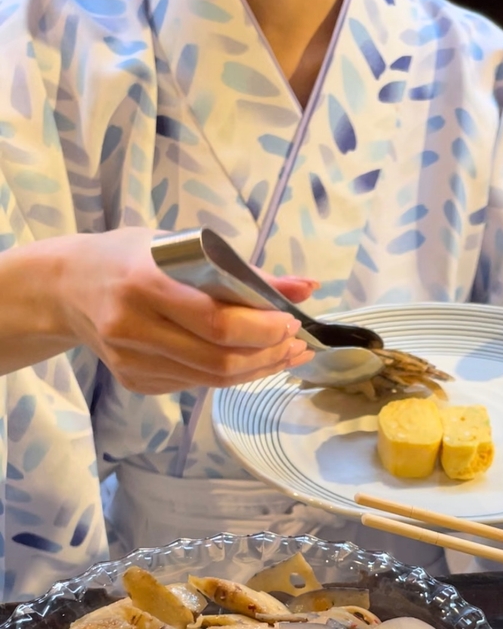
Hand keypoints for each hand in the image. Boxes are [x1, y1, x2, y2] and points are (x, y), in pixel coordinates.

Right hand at [56, 228, 314, 393]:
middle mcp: (132, 327)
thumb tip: (307, 287)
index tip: (292, 321)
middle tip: (297, 343)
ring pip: (211, 379)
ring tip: (286, 353)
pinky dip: (231, 374)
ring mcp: (130, 361)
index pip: (216, 322)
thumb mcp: (183, 247)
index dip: (262, 328)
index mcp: (145, 283)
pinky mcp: (133, 381)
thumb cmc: (132, 256)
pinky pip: (195, 383)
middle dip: (269, 355)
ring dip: (258, 369)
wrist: (67, 286)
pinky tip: (252, 359)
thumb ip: (244, 271)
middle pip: (218, 359)